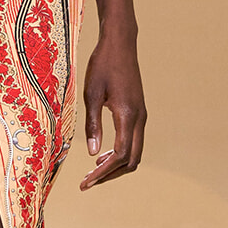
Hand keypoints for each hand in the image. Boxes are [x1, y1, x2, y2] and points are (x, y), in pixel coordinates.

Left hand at [80, 34, 145, 189]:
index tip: (86, 183)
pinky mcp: (139, 111)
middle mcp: (140, 118)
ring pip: (135, 152)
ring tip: (94, 170)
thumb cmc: (103, 65)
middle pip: (131, 160)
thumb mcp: (91, 94)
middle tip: (88, 182)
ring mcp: (142, 115)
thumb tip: (93, 154)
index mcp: (128, 115)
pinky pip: (134, 141)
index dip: (103, 173)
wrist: (120, 44)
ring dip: (116, 165)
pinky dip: (121, 153)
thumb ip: (93, 124)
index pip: (119, 156)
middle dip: (110, 175)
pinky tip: (103, 153)